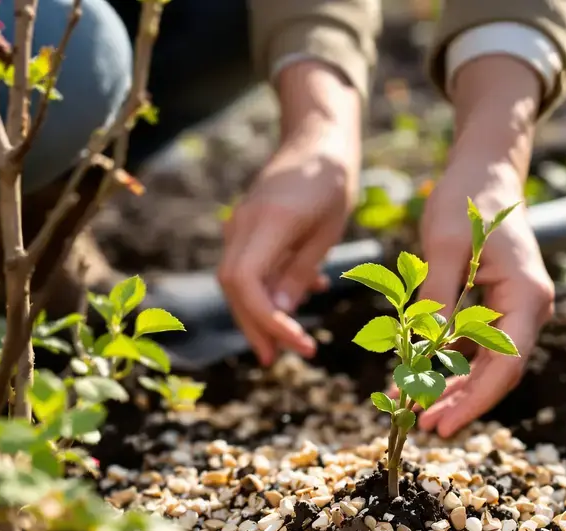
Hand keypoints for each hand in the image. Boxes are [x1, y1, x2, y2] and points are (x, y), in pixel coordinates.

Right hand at [217, 61, 360, 366]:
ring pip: (236, 280)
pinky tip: (294, 301)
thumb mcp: (328, 230)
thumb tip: (279, 314)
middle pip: (234, 287)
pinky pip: (248, 265)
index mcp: (268, 223)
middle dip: (253, 326)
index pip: (246, 283)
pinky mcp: (247, 224)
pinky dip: (265, 290)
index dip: (266, 320)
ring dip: (257, 314)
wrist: (318, 136)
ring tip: (283, 344)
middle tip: (277, 359)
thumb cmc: (332, 179)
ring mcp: (241, 223)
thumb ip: (300, 271)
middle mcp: (244, 224)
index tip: (297, 343)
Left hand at [412, 55, 555, 436]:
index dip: (473, 401)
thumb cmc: (466, 201)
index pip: (505, 366)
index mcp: (528, 296)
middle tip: (418, 426)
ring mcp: (515, 311)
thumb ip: (439, 301)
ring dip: (450, 388)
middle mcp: (530, 309)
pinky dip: (446, 364)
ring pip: (485, 365)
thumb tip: (424, 355)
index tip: (439, 423)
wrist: (483, 170)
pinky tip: (414, 378)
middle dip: (458, 402)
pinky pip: (474, 347)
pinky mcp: (497, 309)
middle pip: (497, 372)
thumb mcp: (446, 248)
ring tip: (410, 409)